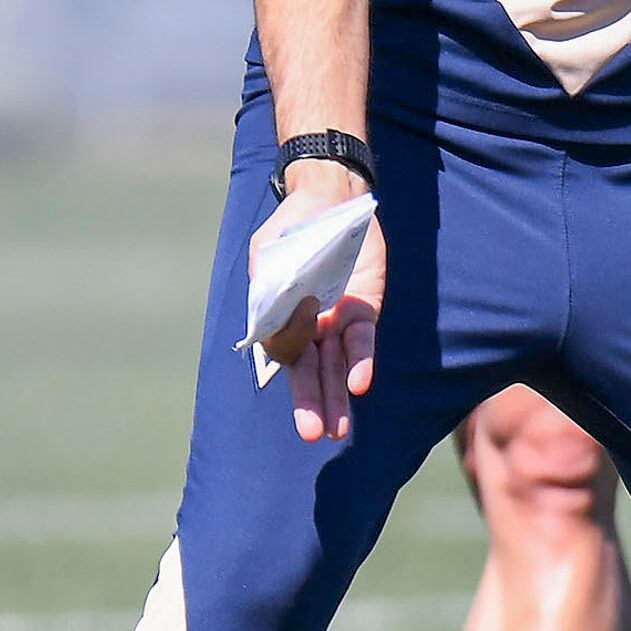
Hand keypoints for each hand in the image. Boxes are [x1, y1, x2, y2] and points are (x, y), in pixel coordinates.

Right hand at [248, 166, 384, 443]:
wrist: (328, 197)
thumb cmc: (291, 227)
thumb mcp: (268, 251)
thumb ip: (266, 284)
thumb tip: (268, 317)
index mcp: (279, 319)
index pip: (283, 355)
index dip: (291, 365)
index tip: (296, 363)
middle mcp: (308, 327)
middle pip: (309, 372)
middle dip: (311, 404)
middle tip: (313, 433)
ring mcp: (336, 320)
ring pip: (336, 366)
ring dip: (337, 395)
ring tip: (337, 429)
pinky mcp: (364, 307)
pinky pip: (362, 340)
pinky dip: (360, 361)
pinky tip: (360, 383)